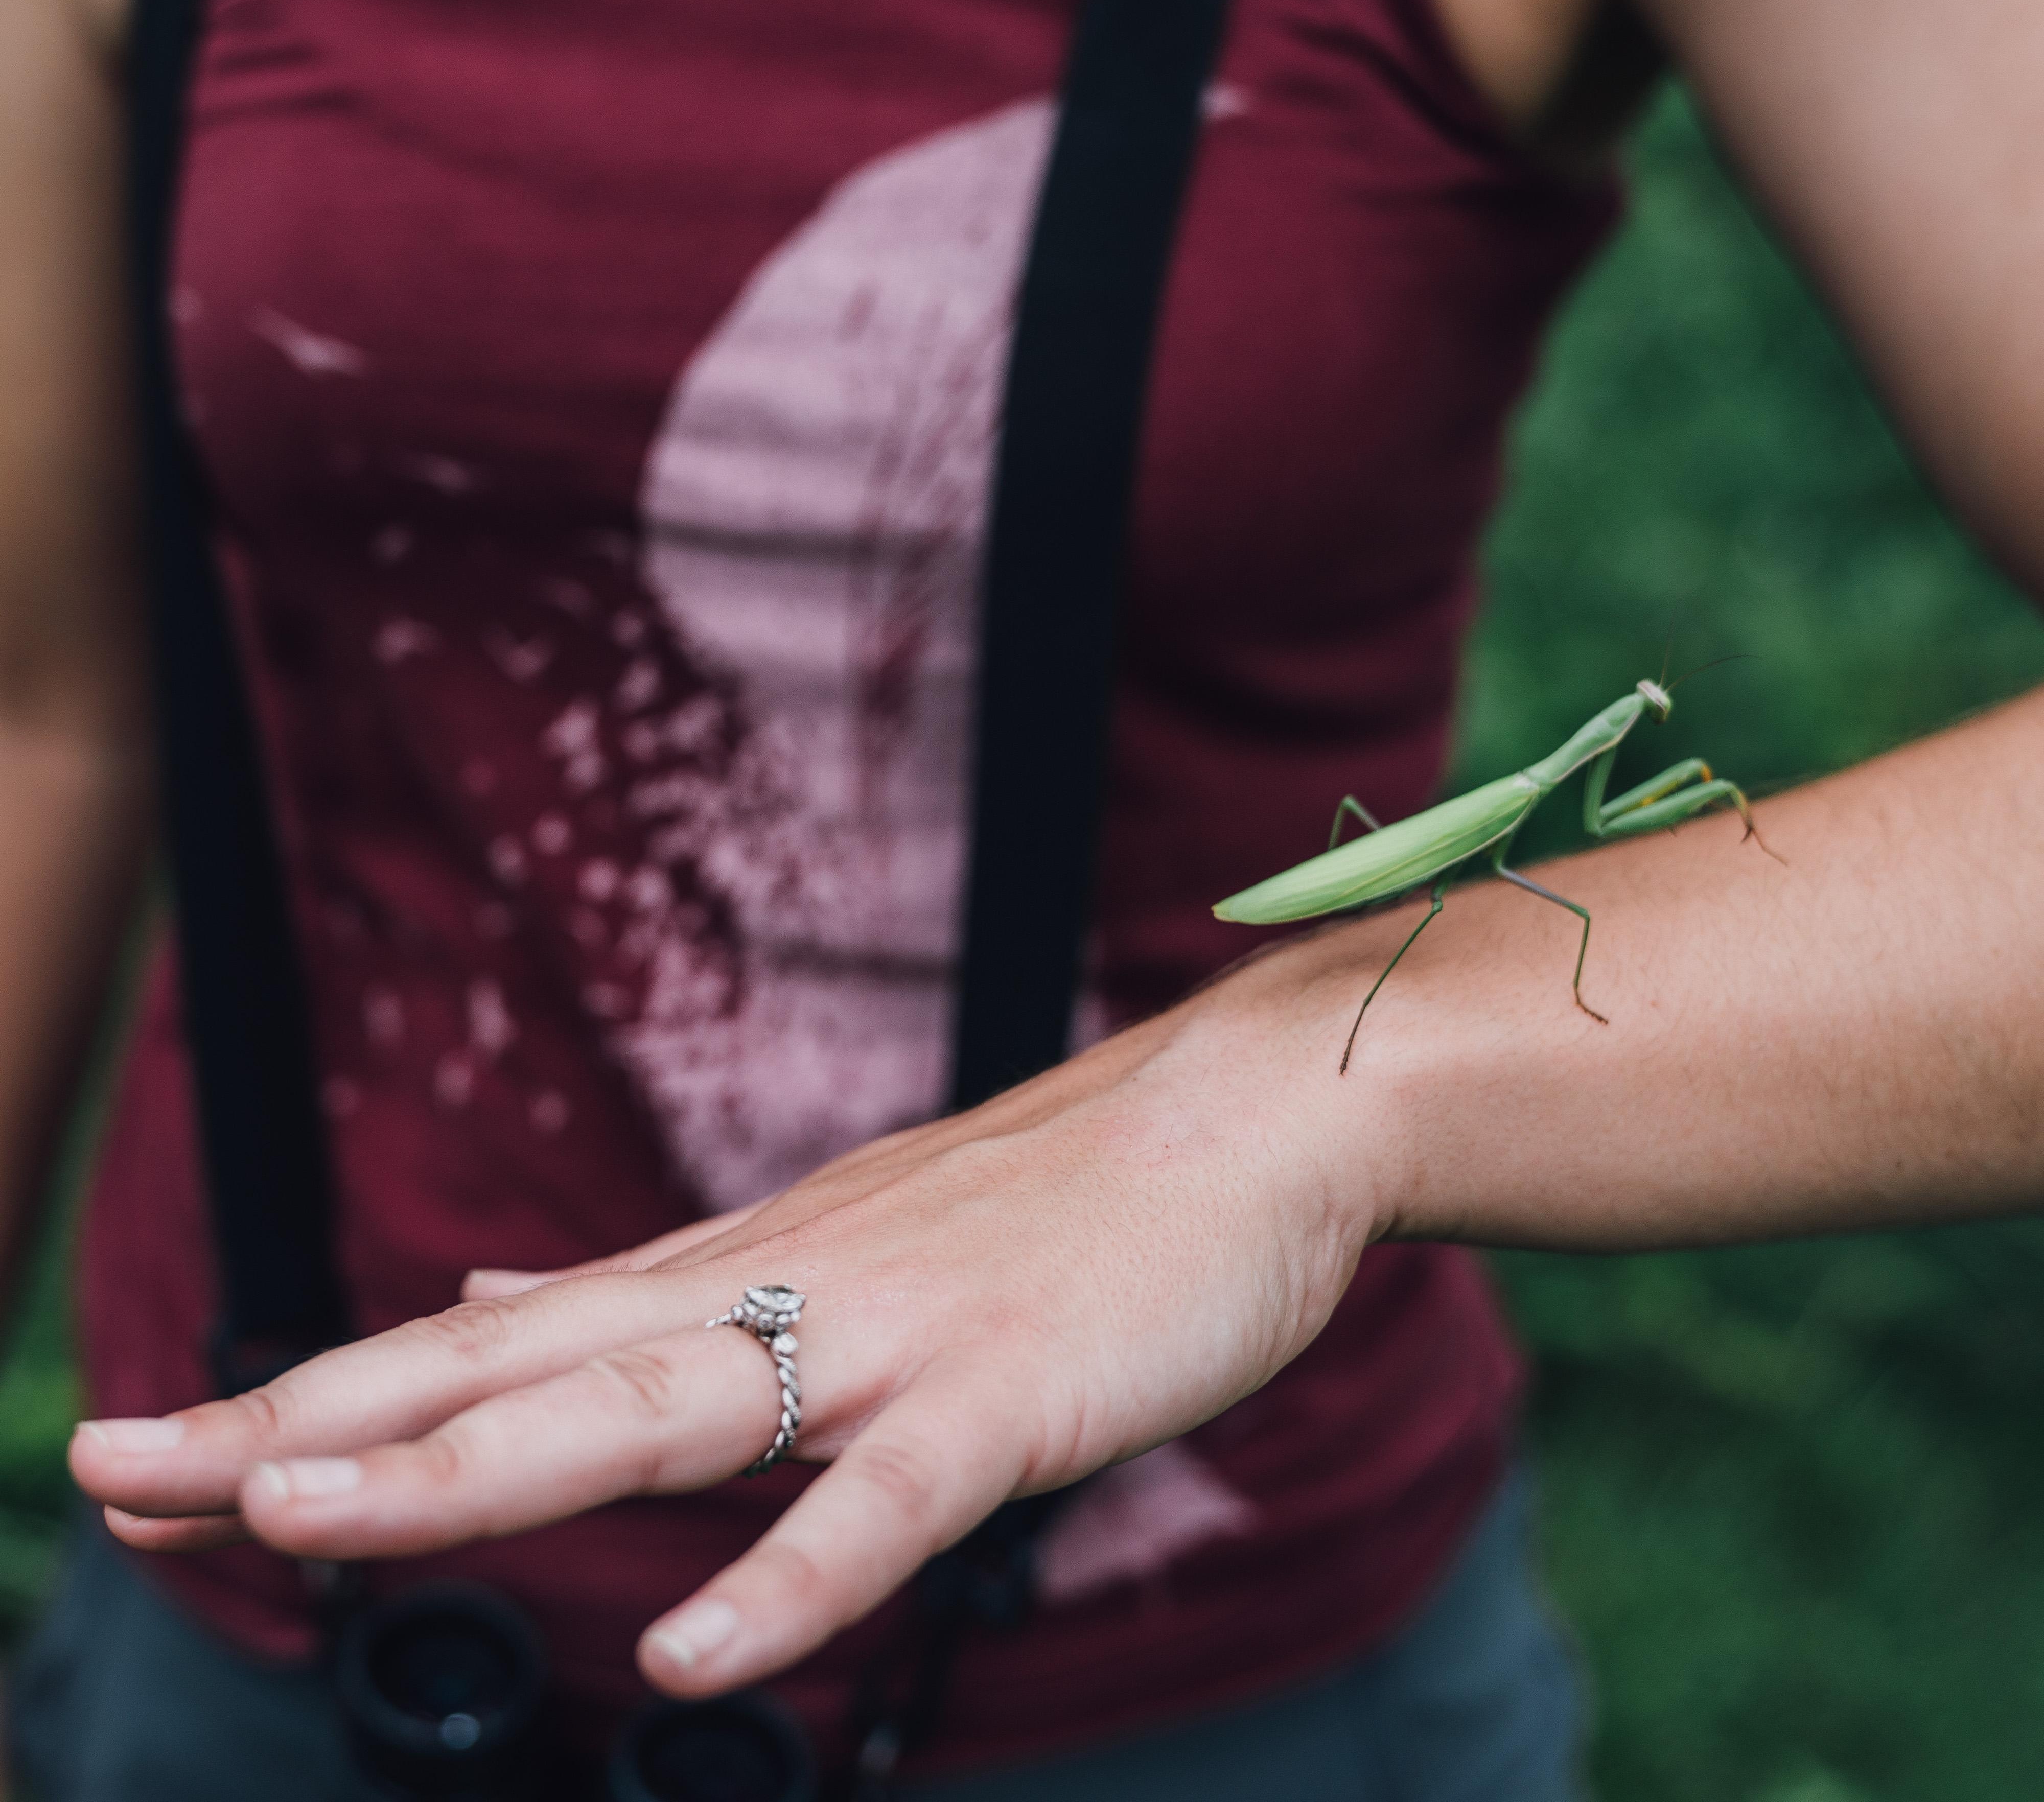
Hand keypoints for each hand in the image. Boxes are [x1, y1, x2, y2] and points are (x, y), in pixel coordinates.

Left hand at [68, 958, 1375, 1696]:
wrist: (1233, 1124)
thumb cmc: (1042, 1201)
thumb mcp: (820, 1234)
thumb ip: (656, 1282)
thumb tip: (501, 1283)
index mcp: (728, 1273)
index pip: (486, 1339)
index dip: (316, 1400)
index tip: (154, 1458)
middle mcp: (772, 1293)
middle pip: (518, 1369)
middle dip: (318, 1430)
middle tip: (126, 1477)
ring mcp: (886, 1341)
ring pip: (658, 1409)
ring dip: (481, 1467)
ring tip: (307, 1517)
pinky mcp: (1004, 1394)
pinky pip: (884, 1499)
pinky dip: (787, 1574)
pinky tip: (692, 1656)